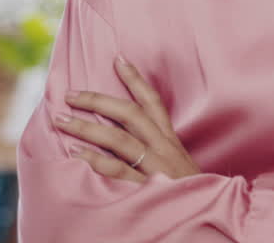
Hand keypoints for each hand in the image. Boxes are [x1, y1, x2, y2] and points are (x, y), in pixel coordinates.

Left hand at [53, 55, 200, 182]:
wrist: (210, 213)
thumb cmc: (190, 191)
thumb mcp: (179, 163)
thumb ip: (159, 148)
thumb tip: (130, 134)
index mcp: (170, 140)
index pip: (152, 102)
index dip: (135, 80)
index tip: (119, 59)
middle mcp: (163, 148)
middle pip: (130, 114)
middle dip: (99, 101)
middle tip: (72, 95)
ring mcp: (154, 167)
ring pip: (119, 139)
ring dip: (88, 127)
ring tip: (63, 120)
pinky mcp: (147, 188)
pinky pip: (117, 171)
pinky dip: (96, 161)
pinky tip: (76, 155)